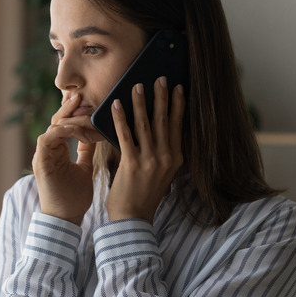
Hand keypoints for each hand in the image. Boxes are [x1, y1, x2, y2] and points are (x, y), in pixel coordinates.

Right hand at [32, 94, 99, 224]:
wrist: (66, 219)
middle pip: (56, 121)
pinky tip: (73, 128)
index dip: (75, 112)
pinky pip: (46, 139)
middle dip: (69, 108)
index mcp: (58, 150)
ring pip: (52, 127)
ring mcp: (43, 156)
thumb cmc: (75, 197)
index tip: (89, 101)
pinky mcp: (40, 163)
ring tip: (81, 110)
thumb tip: (94, 135)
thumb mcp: (85, 168)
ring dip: (67, 118)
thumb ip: (86, 151)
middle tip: (81, 94)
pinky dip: (59, 132)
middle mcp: (48, 150)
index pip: (65, 124)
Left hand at [107, 77, 184, 221]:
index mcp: (175, 159)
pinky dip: (120, 118)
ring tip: (137, 86)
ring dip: (141, 102)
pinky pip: (125, 135)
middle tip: (160, 78)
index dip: (178, 105)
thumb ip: (163, 154)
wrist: (133, 218)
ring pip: (145, 124)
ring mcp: (150, 160)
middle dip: (162, 97)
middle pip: (164, 121)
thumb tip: (159, 132)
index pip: (178, 126)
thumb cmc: (144, 195)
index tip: (179, 88)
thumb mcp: (162, 174)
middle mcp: (166, 158)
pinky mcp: (132, 163)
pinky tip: (116, 104)